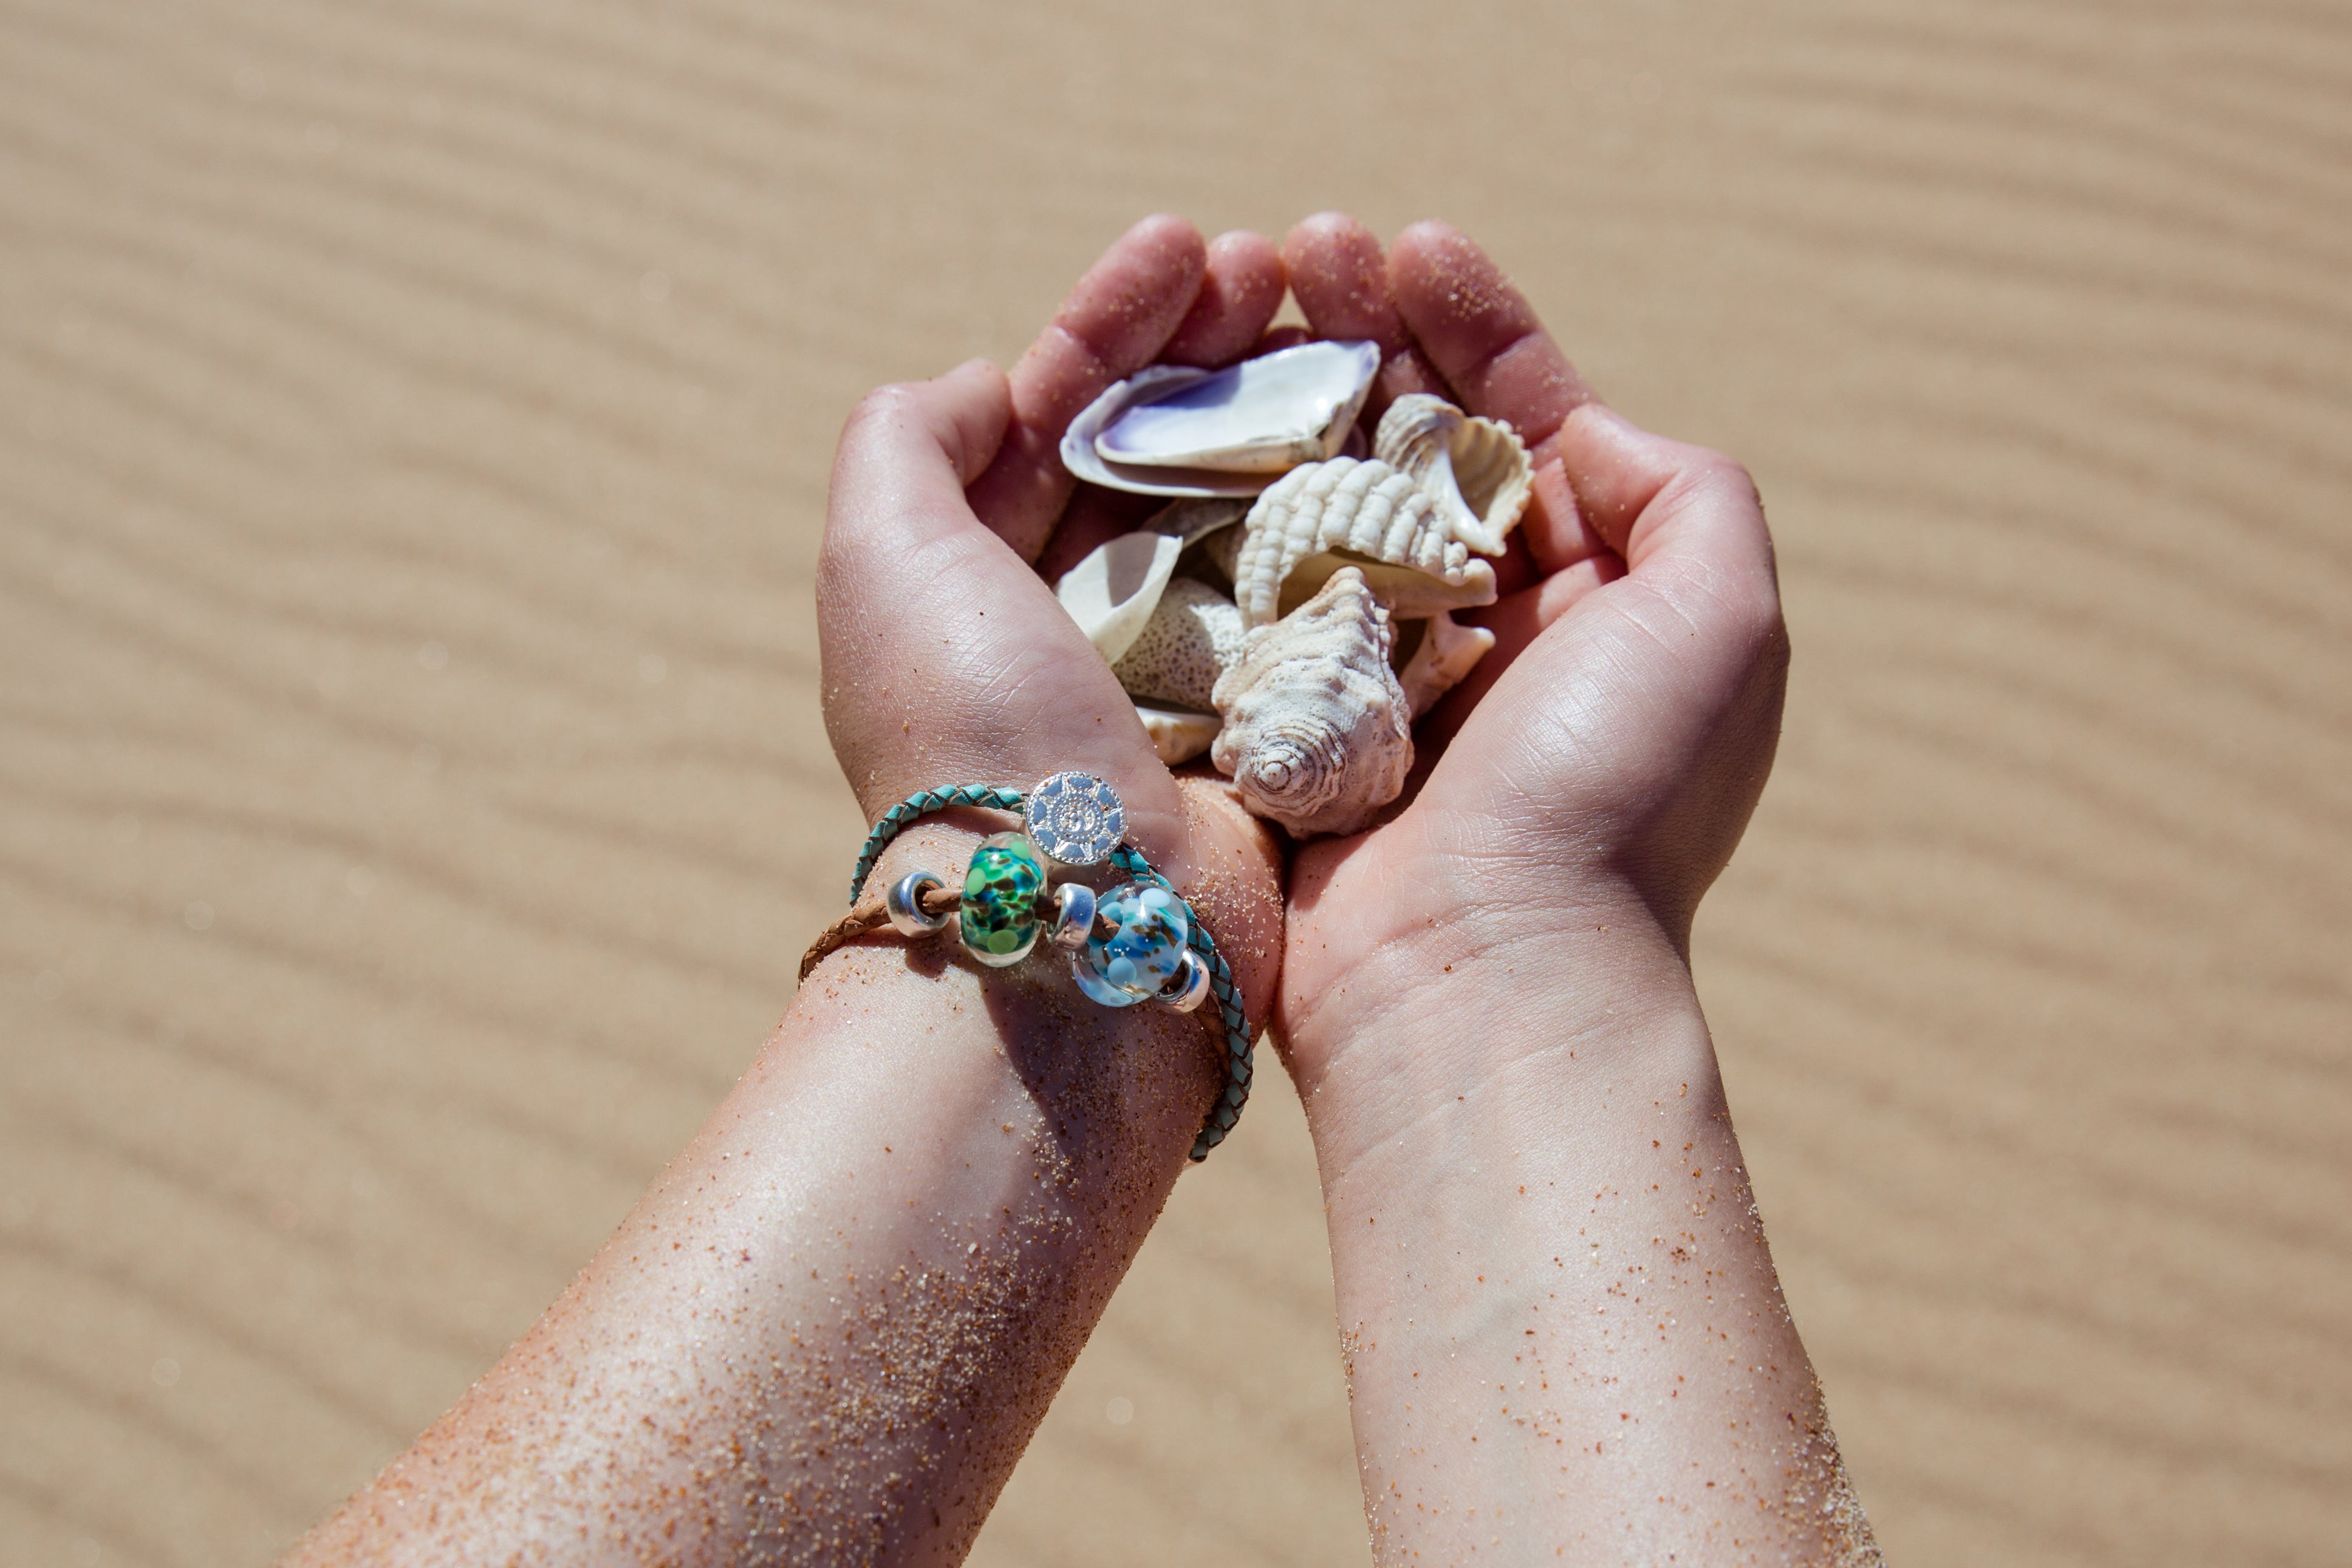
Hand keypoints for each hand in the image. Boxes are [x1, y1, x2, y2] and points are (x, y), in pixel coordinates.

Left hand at [815, 214, 1290, 1077]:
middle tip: (1288, 265)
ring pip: (1252, 499)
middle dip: (1219, 345)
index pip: (1056, 409)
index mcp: (986, 576)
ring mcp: (1190, 668)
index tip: (1185, 245)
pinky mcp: (1278, 717)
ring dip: (1297, 402)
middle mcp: (1085, 618)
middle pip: (1164, 444)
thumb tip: (990, 383)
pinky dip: (1355, 506)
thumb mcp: (884, 554)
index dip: (1117, 319)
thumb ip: (908, 440)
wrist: (1083, 920)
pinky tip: (1395, 434)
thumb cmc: (972, 727)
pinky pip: (1323, 585)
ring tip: (1350, 317)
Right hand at [1272, 214, 1789, 1102]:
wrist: (1479, 981)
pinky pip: (1247, 593)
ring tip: (1228, 307)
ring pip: (1323, 499)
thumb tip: (1581, 427)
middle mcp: (1489, 626)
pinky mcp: (1288, 722)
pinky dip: (1219, 510)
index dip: (1476, 325)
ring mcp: (1379, 673)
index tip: (1410, 247)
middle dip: (1362, 334)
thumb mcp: (1722, 619)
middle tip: (1294, 253)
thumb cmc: (1611, 798)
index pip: (1530, 421)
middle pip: (1416, 441)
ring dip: (1281, 396)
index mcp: (1594, 596)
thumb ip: (1685, 491)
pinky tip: (1184, 431)